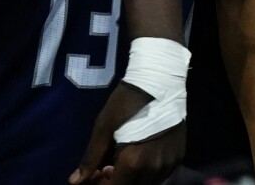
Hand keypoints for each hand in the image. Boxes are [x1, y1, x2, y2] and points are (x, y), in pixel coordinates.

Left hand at [70, 82, 184, 184]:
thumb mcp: (104, 127)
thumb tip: (75, 181)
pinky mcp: (179, 155)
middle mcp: (154, 166)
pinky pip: (161, 175)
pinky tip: (141, 159)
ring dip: (132, 179)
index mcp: (134, 161)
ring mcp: (170, 161)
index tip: (94, 176)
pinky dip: (147, 173)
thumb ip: (91, 157)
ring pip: (147, 183)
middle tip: (105, 170)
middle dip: (115, 182)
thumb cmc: (127, 101)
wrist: (161, 80)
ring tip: (122, 163)